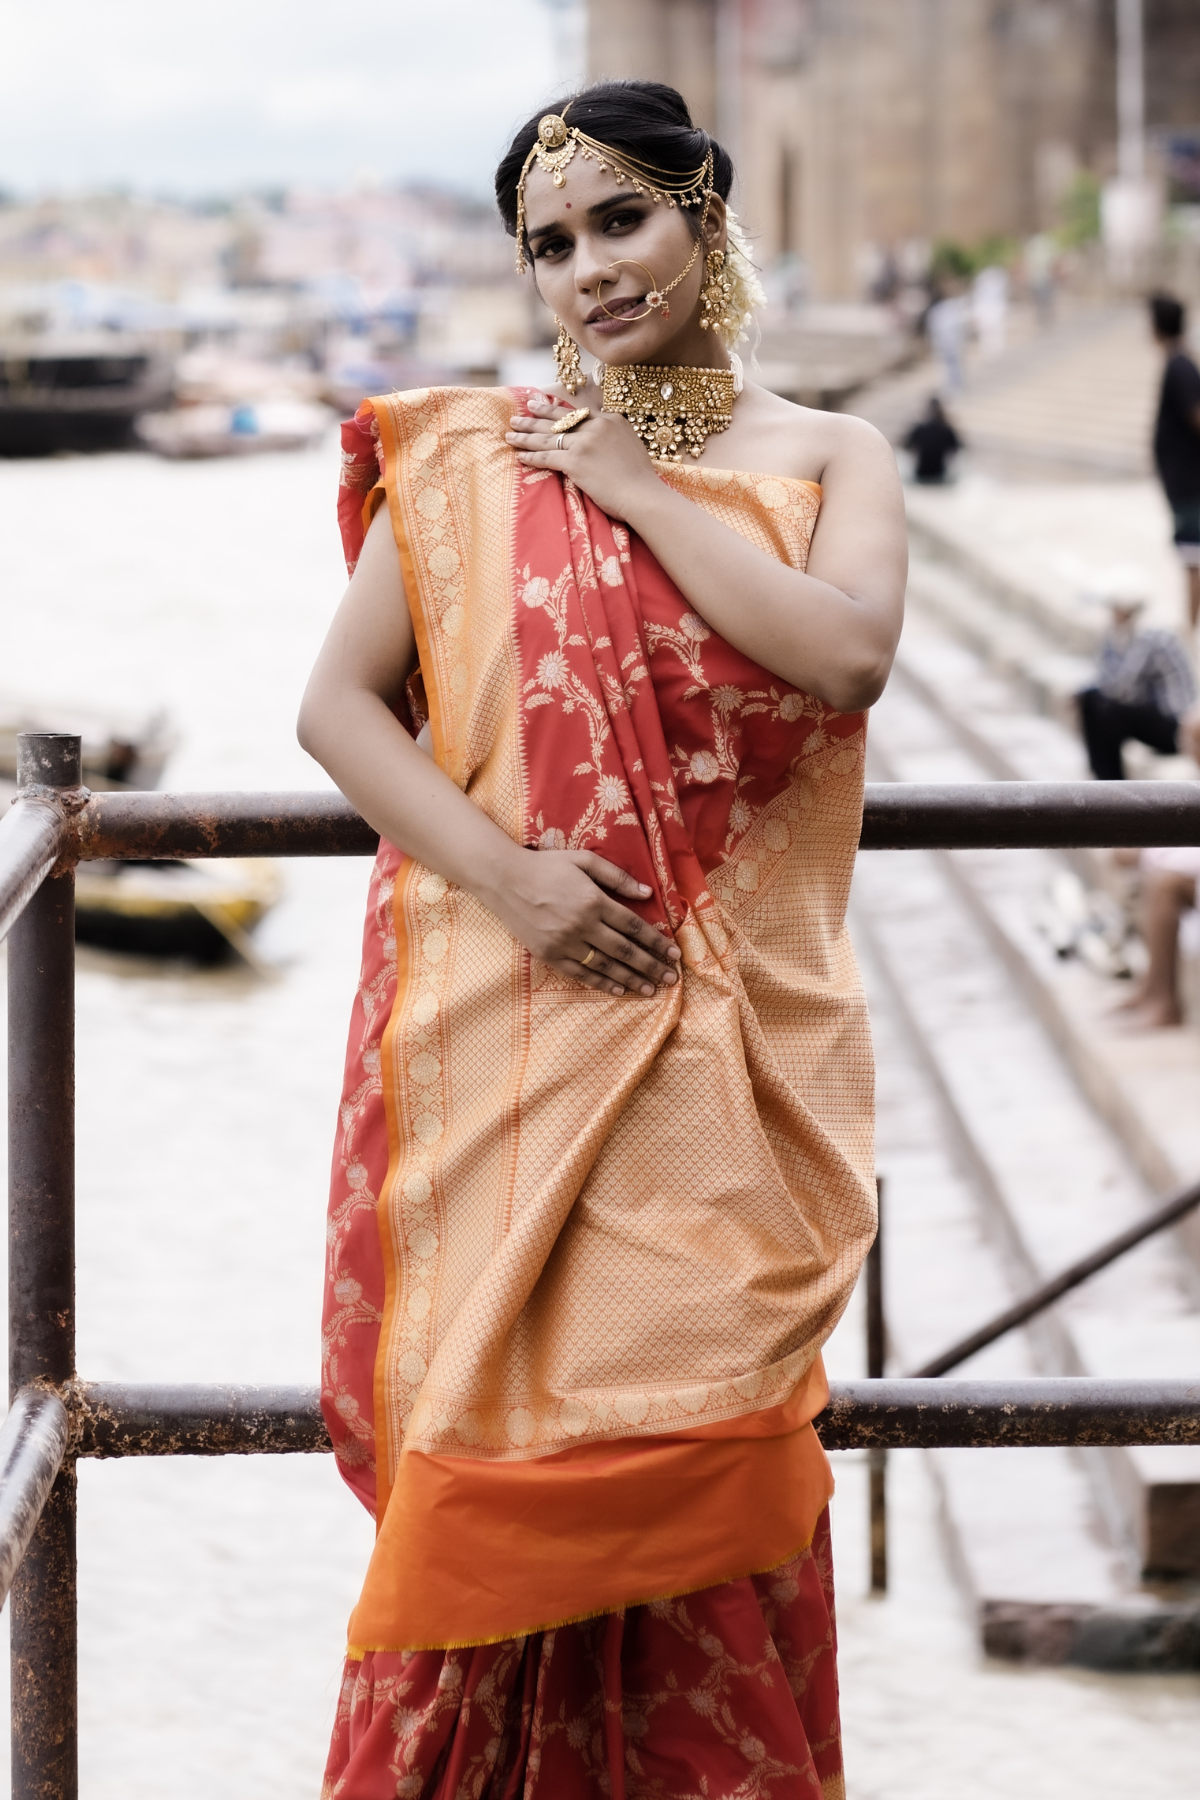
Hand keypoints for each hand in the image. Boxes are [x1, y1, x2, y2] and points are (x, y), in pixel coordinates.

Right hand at [481, 845, 680, 996]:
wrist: (503, 879)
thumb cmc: (546, 866)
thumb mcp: (583, 860)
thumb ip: (616, 876)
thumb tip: (647, 892)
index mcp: (593, 901)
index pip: (634, 927)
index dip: (657, 942)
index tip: (674, 954)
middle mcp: (582, 925)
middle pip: (624, 951)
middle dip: (651, 966)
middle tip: (671, 979)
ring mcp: (564, 943)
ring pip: (605, 966)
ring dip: (631, 979)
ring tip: (651, 990)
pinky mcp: (549, 955)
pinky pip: (580, 974)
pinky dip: (601, 983)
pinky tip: (619, 990)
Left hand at [506, 392, 657, 519]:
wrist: (643, 494)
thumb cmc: (640, 479)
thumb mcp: (631, 447)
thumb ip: (614, 439)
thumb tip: (602, 444)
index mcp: (611, 420)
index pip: (578, 413)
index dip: (557, 410)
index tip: (543, 405)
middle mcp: (596, 426)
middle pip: (558, 420)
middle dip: (535, 416)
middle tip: (519, 413)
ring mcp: (585, 442)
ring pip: (548, 437)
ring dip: (525, 436)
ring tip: (510, 433)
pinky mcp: (575, 460)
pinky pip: (547, 457)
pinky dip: (531, 456)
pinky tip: (519, 456)